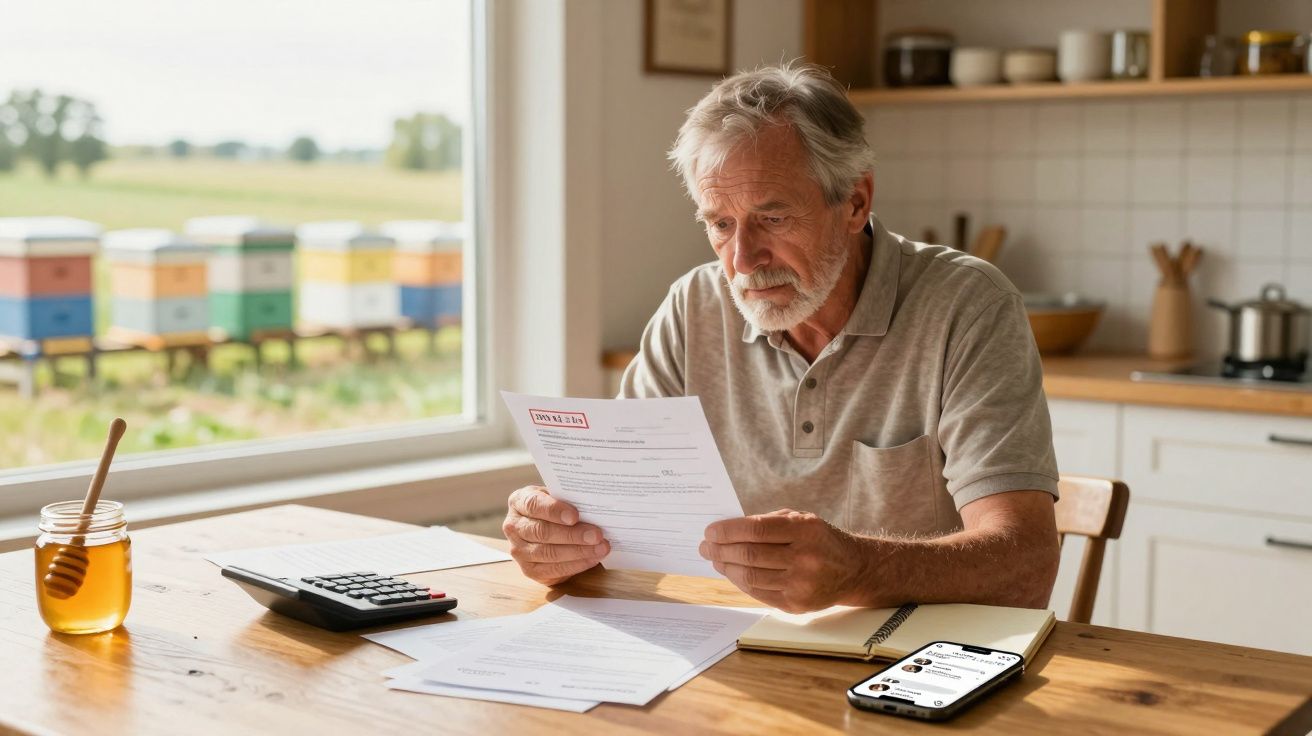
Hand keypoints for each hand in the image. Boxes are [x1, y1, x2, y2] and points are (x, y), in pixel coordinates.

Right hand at [503, 485, 609, 585]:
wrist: (547, 528)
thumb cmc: (556, 509)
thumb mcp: (557, 497)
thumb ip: (568, 499)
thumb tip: (593, 507)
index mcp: (519, 502)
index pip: (534, 504)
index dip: (554, 510)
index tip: (575, 516)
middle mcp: (514, 526)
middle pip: (542, 532)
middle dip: (572, 534)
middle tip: (597, 535)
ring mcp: (518, 550)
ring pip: (548, 552)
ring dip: (578, 552)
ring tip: (601, 548)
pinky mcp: (529, 570)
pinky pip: (553, 569)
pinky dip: (576, 565)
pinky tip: (592, 559)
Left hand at [700, 509, 863, 612]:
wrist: (854, 570)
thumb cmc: (820, 539)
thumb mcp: (801, 520)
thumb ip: (767, 523)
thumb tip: (726, 531)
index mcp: (805, 530)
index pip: (756, 530)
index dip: (728, 531)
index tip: (710, 531)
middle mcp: (805, 558)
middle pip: (750, 555)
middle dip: (720, 550)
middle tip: (705, 547)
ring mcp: (801, 585)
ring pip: (750, 577)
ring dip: (726, 568)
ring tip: (715, 559)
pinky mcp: (796, 605)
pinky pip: (758, 593)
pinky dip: (740, 582)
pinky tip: (732, 573)